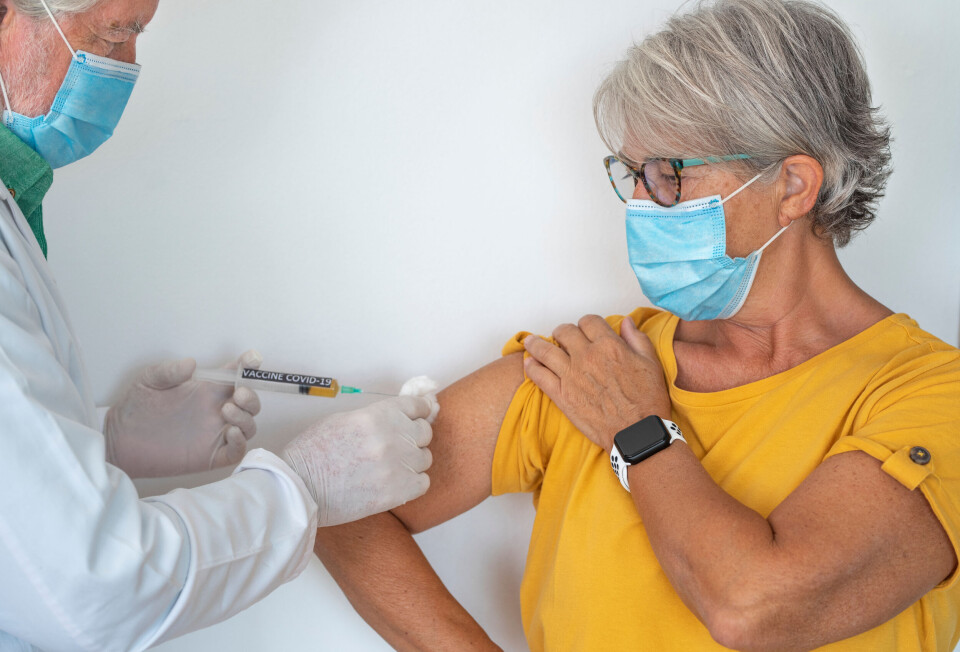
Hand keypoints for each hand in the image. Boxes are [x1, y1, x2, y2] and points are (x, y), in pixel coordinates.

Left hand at [104, 351, 262, 477]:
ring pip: (249, 426)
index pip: (235, 375)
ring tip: (227, 412)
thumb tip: (191, 363)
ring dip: (246, 418)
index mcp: (207, 390)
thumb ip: (169, 370)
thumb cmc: (135, 407)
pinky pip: (237, 451)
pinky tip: (229, 433)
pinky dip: (241, 442)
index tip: (251, 360)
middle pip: (250, 403)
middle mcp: (216, 411)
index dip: (248, 366)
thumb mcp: (149, 380)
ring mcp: (215, 434)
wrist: (120, 441)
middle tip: (238, 394)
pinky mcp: (211, 456)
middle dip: (252, 397)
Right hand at [281, 391, 436, 526]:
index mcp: (377, 416)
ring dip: (413, 460)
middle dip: (415, 436)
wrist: (299, 488)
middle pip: (424, 432)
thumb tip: (397, 418)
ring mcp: (396, 466)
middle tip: (400, 443)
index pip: (417, 406)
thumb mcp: (342, 420)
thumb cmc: (312, 453)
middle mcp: (392, 438)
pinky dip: (413, 482)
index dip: (420, 410)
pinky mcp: (397, 492)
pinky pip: (423, 482)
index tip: (422, 413)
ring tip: (393, 465)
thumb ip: (375, 418)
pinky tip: (397, 482)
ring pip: (425, 458)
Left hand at [522, 315, 670, 451]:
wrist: (636, 433)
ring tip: (531, 342)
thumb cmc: (647, 400)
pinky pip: (539, 376)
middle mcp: (587, 356)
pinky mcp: (562, 395)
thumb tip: (626, 322)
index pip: (589, 321)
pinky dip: (532, 367)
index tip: (585, 329)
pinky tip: (529, 363)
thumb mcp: (651, 363)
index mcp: (609, 345)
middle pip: (565, 332)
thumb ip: (636, 339)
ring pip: (546, 350)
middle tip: (561, 337)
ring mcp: (571, 375)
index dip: (586, 323)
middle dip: (563, 332)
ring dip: (537, 344)